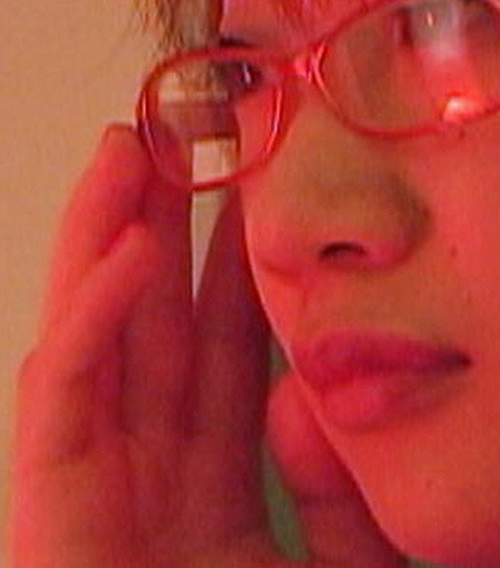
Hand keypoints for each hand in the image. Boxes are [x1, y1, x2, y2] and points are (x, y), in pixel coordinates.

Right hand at [9, 124, 407, 566]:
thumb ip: (340, 496)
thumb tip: (309, 394)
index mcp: (212, 492)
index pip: (224, 353)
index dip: (235, 269)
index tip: (255, 195)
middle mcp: (147, 477)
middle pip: (155, 326)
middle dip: (160, 232)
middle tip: (181, 144)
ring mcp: (90, 490)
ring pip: (93, 336)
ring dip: (103, 242)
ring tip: (126, 153)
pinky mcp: (45, 515)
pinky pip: (61, 399)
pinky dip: (89, 322)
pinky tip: (123, 250)